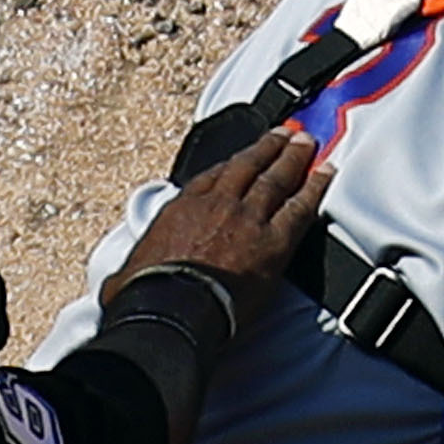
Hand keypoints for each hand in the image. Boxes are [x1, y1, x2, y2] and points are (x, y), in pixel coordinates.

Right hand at [122, 125, 327, 297]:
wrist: (171, 310)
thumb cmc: (144, 296)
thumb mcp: (125, 275)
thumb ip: (130, 269)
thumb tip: (117, 284)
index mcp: (183, 208)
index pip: (212, 177)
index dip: (233, 164)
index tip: (244, 156)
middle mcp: (217, 205)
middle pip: (249, 166)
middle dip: (268, 148)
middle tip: (286, 132)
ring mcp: (247, 219)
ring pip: (276, 179)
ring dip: (293, 157)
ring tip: (307, 142)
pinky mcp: (272, 242)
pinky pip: (300, 208)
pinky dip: (315, 188)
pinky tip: (326, 174)